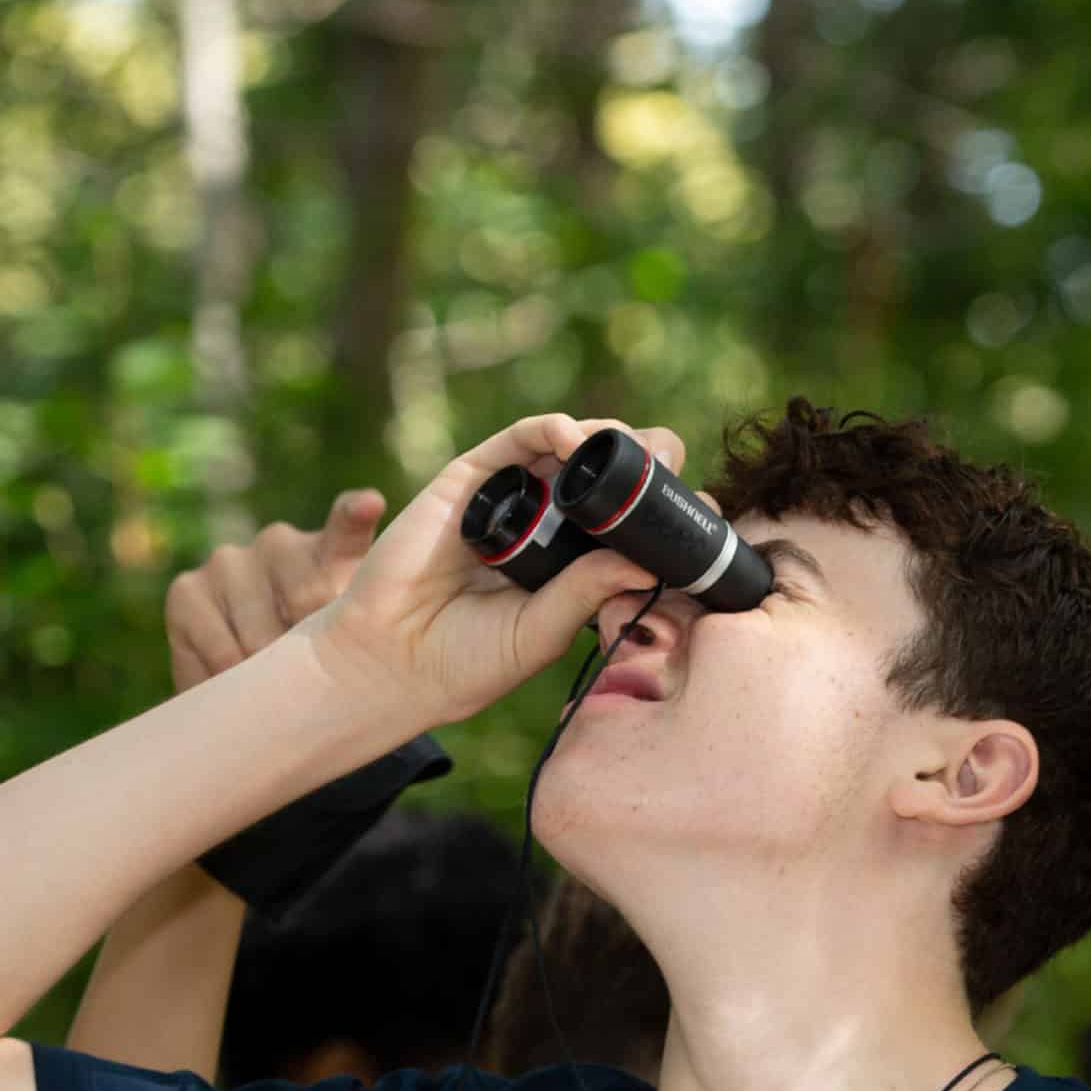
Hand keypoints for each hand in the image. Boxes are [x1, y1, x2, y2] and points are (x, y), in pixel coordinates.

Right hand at [163, 489, 387, 691]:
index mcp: (333, 552)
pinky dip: (231, 681)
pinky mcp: (186, 590)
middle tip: (314, 676)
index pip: (348, 523)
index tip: (369, 505)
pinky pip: (219, 650)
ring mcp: (229, 560)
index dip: (357, 513)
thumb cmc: (315, 665)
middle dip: (316, 651)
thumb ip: (362, 628)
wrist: (249, 689)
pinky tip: (236, 685)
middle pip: (308, 599)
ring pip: (260, 635)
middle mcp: (280, 544)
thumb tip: (359, 638)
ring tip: (275, 686)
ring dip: (270, 674)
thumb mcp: (351, 648)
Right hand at [302, 413, 682, 726]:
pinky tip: (575, 438)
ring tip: (632, 450)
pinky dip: (552, 428)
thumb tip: (651, 558)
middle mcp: (546, 525)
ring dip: (608, 439)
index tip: (698, 515)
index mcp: (572, 564)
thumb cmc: (466, 661)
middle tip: (670, 474)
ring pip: (571, 448)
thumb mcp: (545, 631)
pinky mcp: (473, 479)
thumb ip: (590, 590)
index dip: (661, 510)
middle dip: (645, 464)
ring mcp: (512, 498)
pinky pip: (520, 439)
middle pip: (607, 477)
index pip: (627, 522)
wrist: (393, 660)